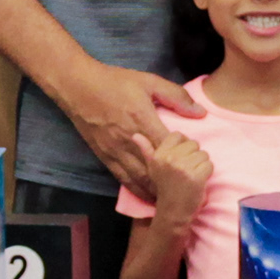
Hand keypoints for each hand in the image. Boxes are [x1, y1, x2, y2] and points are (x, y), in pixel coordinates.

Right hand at [57, 62, 200, 189]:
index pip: (169, 146)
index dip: (184, 156)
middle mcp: (129, 140)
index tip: (194, 160)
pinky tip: (147, 195)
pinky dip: (136, 189)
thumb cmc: (116, 82)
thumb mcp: (149, 82)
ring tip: (171, 197)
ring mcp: (115, 150)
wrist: (78, 87)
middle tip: (188, 186)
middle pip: (155, 168)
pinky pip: (122, 178)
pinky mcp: (104, 156)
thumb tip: (200, 113)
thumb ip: (176, 97)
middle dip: (172, 179)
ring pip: (139, 178)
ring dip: (156, 189)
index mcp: (143, 120)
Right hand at [140, 129, 214, 214]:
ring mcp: (183, 168)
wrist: (173, 211)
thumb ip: (147, 150)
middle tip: (187, 170)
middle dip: (194, 156)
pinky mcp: (196, 177)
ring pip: (203, 154)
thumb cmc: (165, 188)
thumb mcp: (153, 169)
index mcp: (159, 155)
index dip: (183, 144)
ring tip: (192, 176)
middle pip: (193, 144)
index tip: (181, 157)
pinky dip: (207, 173)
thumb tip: (135, 135)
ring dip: (201, 164)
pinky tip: (198, 181)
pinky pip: (209, 165)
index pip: (177, 135)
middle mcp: (169, 159)